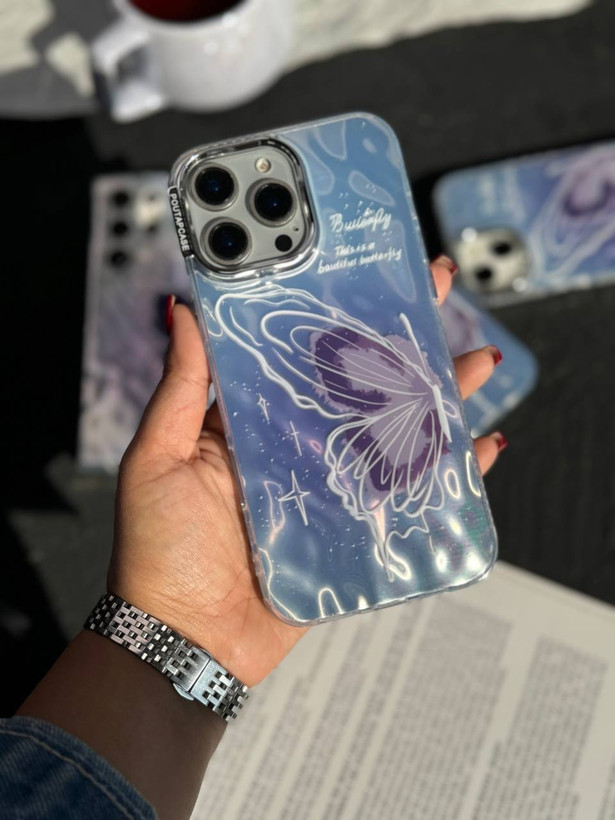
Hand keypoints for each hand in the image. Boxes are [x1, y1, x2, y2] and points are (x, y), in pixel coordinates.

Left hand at [108, 258, 504, 686]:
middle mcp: (298, 447)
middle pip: (362, 384)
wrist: (185, 636)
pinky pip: (411, 496)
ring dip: (440, 396)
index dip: (337, 314)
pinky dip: (450, 475)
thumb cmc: (159, 549)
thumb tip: (185, 312)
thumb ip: (180, 388)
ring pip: (396, 432)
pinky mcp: (353, 529)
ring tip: (477, 363)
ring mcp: (331, 486)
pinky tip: (481, 449)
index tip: (366, 274)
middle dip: (402, 339)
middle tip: (434, 292)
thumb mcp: (158, 456)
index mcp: (254, 422)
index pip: (304, 355)